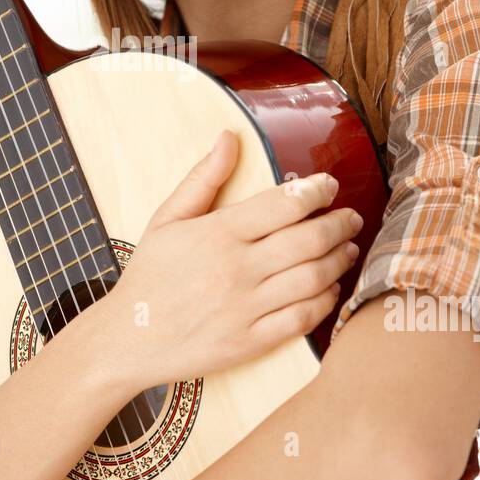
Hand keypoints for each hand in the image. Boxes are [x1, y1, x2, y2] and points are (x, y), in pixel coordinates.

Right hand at [95, 130, 362, 387]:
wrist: (128, 338)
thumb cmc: (149, 274)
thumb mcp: (167, 218)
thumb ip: (203, 178)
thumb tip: (230, 137)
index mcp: (217, 233)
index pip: (285, 203)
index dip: (317, 190)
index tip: (329, 185)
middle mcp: (236, 269)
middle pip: (310, 240)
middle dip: (340, 224)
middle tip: (351, 217)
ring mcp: (245, 308)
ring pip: (313, 279)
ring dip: (340, 260)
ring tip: (348, 248)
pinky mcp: (251, 342)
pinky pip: (303, 319)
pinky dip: (325, 301)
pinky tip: (330, 287)